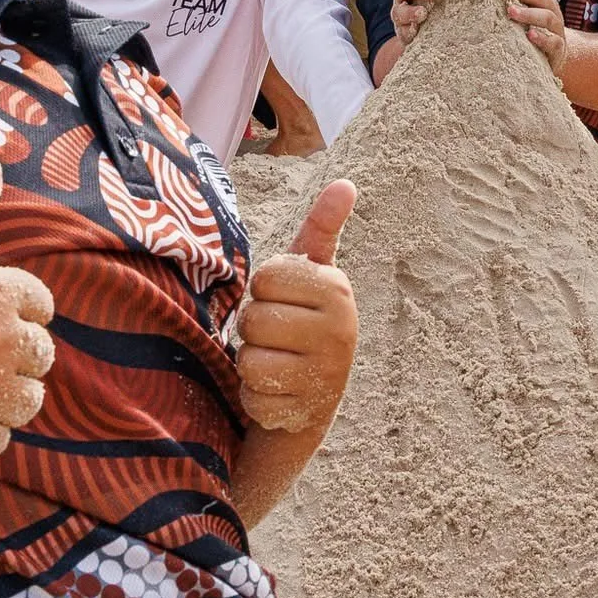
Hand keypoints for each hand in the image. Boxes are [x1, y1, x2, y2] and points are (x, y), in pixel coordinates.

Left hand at [239, 179, 358, 432]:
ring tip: (275, 363)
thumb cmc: (301, 322)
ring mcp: (326, 375)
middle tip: (275, 337)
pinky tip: (276, 394)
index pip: (265, 277)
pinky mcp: (307, 414)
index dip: (261, 292)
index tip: (281, 302)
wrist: (313, 398)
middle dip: (253, 330)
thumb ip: (321, 229)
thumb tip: (346, 183)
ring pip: (251, 360)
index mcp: (337, 289)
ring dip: (250, 364)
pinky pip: (254, 397)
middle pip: (255, 320)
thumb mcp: (310, 275)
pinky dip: (255, 398)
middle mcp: (341, 330)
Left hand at [497, 0, 566, 71]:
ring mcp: (556, 29)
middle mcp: (552, 10)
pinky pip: (553, 43)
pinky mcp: (557, 49)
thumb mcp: (530, 1)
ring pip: (547, 17)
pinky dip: (542, 38)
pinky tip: (529, 35)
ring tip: (510, 11)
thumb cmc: (536, 23)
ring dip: (528, 13)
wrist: (556, 53)